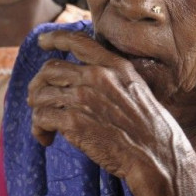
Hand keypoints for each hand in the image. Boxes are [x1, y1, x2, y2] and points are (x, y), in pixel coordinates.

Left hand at [27, 30, 183, 184]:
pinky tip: (46, 139)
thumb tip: (85, 80)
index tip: (42, 41)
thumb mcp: (137, 90)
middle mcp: (96, 76)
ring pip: (41, 95)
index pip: (78, 42)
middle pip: (49, 70)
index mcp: (114, 66)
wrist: (158, 157)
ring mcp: (83, 97)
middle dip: (38, 86)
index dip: (55, 38)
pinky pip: (41, 117)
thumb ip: (113, 79)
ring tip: (43, 127)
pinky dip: (38, 129)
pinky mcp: (73, 121)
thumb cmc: (152, 130)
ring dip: (37, 111)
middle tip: (37, 101)